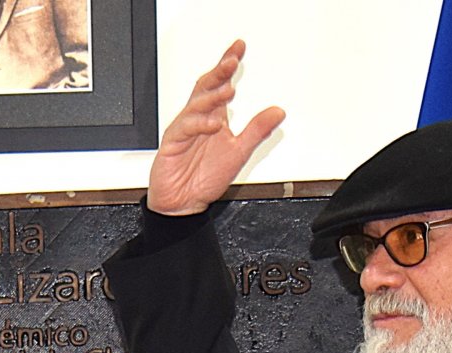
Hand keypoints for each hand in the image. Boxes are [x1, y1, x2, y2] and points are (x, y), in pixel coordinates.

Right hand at [147, 41, 285, 215]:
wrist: (182, 204)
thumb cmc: (204, 179)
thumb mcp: (239, 152)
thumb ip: (257, 131)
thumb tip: (278, 112)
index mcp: (213, 117)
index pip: (220, 84)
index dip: (228, 65)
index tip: (239, 49)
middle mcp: (198, 119)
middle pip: (206, 87)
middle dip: (219, 72)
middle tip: (232, 60)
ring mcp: (184, 129)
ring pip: (196, 104)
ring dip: (212, 96)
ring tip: (227, 90)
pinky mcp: (173, 143)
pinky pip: (185, 128)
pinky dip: (199, 124)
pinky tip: (213, 123)